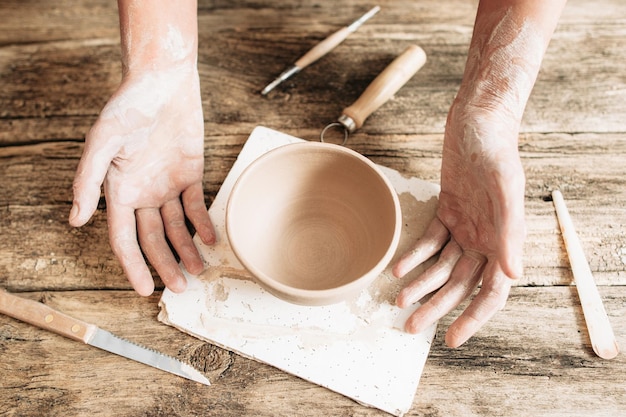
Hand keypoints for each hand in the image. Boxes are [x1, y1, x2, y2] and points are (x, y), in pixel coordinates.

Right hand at [69, 66, 215, 295]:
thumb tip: (74, 220)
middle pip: (153, 239)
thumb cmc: (128, 107)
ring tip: (199, 270)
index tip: (144, 290)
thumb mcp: (102, 141)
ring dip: (187, 249)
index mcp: (117, 190)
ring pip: (177, 227)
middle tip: (180, 288)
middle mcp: (142, 193)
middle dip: (165, 264)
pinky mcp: (190, 174)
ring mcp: (167, 185)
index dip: (132, 265)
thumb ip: (88, 180)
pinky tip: (211, 239)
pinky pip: (197, 205)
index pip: (123, 238)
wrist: (164, 82)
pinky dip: (203, 222)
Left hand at [393, 103, 525, 346]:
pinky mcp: (448, 211)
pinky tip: (397, 268)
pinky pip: (431, 241)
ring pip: (442, 267)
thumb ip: (509, 231)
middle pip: (460, 285)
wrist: (476, 120)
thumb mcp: (504, 187)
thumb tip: (513, 273)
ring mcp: (467, 226)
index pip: (491, 291)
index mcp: (505, 240)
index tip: (451, 339)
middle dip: (437, 307)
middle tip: (411, 326)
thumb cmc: (495, 149)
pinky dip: (415, 256)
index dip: (473, 318)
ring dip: (421, 285)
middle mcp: (486, 238)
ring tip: (398, 302)